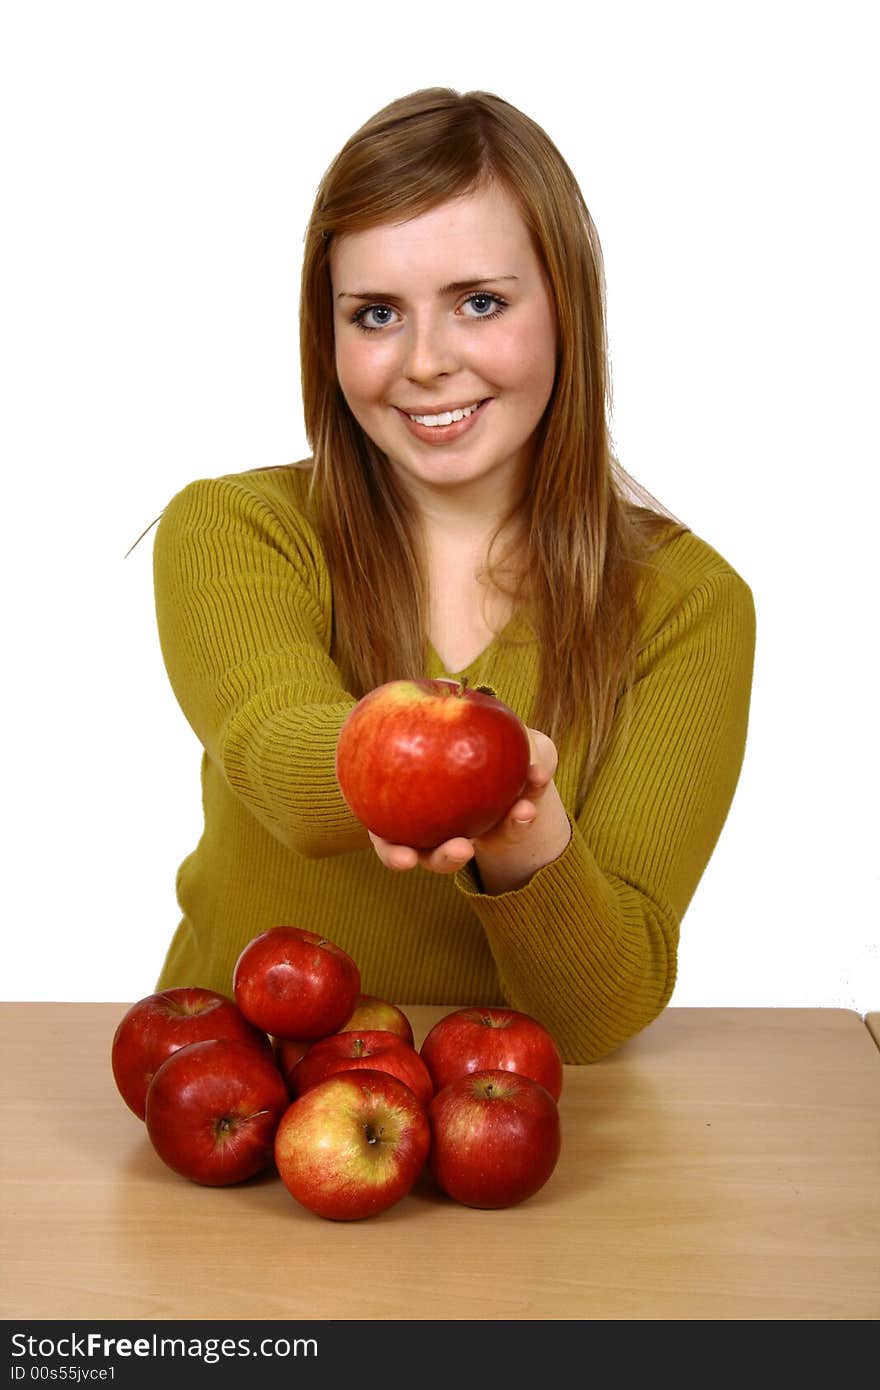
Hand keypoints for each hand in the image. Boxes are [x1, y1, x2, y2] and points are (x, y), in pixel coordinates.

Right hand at [368, 728, 568, 888]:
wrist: (483, 750)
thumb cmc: (442, 733)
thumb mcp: (439, 720)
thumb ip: (440, 713)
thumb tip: (443, 687)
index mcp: (406, 818)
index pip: (391, 843)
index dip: (395, 856)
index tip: (406, 858)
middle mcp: (439, 835)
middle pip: (437, 856)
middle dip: (448, 858)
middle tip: (463, 849)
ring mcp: (478, 829)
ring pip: (498, 837)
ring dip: (505, 830)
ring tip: (524, 812)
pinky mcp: (509, 822)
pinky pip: (521, 813)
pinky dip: (531, 792)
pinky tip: (540, 774)